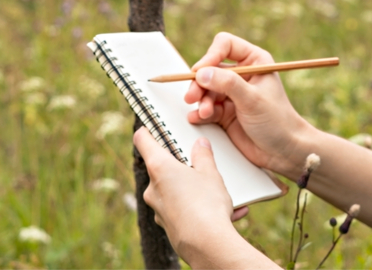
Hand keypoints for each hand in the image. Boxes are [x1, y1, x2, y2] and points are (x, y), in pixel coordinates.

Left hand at [134, 128, 247, 259]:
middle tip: (199, 161)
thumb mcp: (211, 173)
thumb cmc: (206, 204)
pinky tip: (228, 212)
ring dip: (193, 188)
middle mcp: (153, 188)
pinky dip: (200, 208)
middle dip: (180, 164)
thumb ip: (204, 156)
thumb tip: (200, 144)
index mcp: (159, 168)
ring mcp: (158, 209)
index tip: (152, 125)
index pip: (143, 140)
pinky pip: (183, 210)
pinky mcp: (168, 225)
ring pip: (174, 191)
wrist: (207, 245)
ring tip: (222, 192)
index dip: (148, 130)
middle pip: (161, 167)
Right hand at [184, 32, 313, 178]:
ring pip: (205, 89)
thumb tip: (202, 73)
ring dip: (201, 100)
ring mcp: (232, 94)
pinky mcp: (225, 112)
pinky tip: (197, 118)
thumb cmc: (278, 122)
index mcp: (254, 61)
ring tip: (205, 112)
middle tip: (193, 96)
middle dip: (200, 83)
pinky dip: (200, 112)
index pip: (225, 45)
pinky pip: (206, 107)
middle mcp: (242, 75)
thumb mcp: (252, 99)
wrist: (283, 151)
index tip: (201, 72)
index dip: (211, 56)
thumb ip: (227, 84)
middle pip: (210, 68)